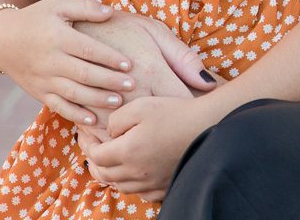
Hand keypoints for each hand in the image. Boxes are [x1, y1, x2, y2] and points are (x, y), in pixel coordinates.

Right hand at [0, 0, 135, 127]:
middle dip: (109, 81)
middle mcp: (50, 61)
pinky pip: (58, 106)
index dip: (110, 58)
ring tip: (119, 102)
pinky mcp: (39, 93)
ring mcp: (44, 80)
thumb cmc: (37, 18)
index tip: (130, 64)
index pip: (88, 50)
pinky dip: (75, 115)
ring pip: (73, 93)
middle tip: (132, 85)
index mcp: (58, 39)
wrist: (1, 40)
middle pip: (84, 74)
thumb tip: (111, 12)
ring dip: (96, 100)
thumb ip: (85, 7)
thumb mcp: (58, 4)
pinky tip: (93, 121)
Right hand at [69, 11, 216, 136]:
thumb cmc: (118, 26)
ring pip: (119, 131)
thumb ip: (183, 58)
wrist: (69, 21)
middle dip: (163, 128)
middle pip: (152, 122)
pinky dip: (98, 134)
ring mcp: (96, 98)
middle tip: (174, 130)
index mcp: (150, 70)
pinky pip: (87, 128)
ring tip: (140, 132)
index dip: (191, 112)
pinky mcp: (71, 103)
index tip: (197, 116)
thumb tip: (210, 84)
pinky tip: (109, 131)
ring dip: (129, 134)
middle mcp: (125, 88)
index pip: (180, 103)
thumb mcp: (155, 32)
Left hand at [82, 95, 212, 200]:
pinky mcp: (166, 186)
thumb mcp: (141, 106)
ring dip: (112, 174)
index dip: (89, 146)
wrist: (210, 125)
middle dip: (96, 162)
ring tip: (113, 161)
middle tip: (95, 150)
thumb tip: (109, 133)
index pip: (96, 156)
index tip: (89, 136)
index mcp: (127, 152)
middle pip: (105, 175)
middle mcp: (137, 173)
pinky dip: (133, 184)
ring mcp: (152, 183)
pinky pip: (141, 193)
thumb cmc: (176, 113)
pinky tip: (136, 173)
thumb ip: (116, 120)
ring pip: (121, 186)